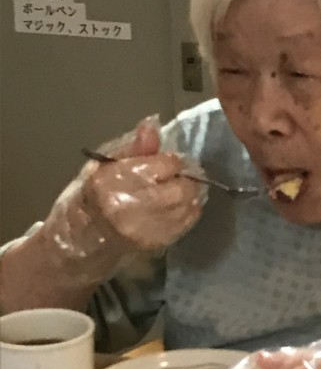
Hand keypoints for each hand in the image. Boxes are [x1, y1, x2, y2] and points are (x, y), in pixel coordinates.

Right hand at [81, 122, 201, 249]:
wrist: (84, 236)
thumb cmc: (92, 195)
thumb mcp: (104, 164)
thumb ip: (133, 147)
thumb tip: (152, 125)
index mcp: (116, 180)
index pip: (166, 165)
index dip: (172, 162)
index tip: (167, 163)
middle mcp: (132, 205)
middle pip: (182, 188)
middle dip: (184, 180)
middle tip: (176, 178)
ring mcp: (146, 228)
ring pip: (188, 206)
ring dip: (189, 196)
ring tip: (176, 192)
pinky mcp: (157, 243)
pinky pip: (186, 223)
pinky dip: (187, 212)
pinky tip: (176, 207)